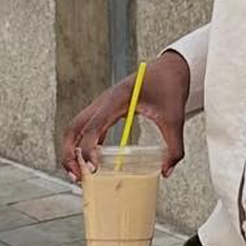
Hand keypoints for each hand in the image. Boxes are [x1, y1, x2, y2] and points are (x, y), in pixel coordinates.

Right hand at [61, 52, 190, 183]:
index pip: (94, 125)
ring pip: (75, 127)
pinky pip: (87, 127)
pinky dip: (82, 145)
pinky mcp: (105, 109)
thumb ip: (174, 147)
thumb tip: (166, 173)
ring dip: (72, 150)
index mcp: (118, 99)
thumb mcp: (175, 119)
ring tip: (79, 174)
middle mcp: (104, 101)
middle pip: (74, 127)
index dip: (89, 148)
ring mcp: (102, 104)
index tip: (94, 168)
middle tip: (78, 176)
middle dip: (70, 153)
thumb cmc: (170, 88)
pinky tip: (90, 162)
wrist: (169, 68)